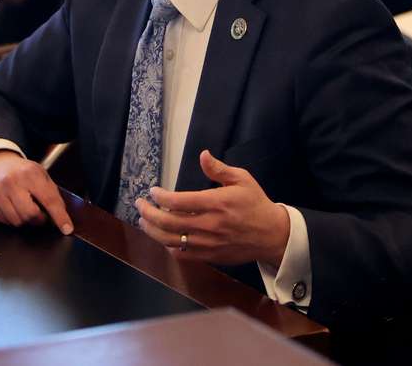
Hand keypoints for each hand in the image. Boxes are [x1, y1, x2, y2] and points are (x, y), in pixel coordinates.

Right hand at [0, 149, 73, 233]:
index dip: (60, 217)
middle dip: (39, 219)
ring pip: (17, 221)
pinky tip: (12, 207)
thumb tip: (62, 217)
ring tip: (25, 208)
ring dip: (25, 220)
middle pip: (30, 215)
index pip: (49, 199)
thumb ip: (52, 194)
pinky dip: (12, 219)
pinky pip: (4, 221)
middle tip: (41, 215)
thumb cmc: (21, 170)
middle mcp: (11, 182)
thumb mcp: (40, 174)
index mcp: (29, 173)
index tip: (67, 228)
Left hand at [135, 150, 289, 267]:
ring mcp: (208, 243)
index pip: (178, 202)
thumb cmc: (255, 204)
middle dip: (149, 213)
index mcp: (216, 203)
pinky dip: (168, 247)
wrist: (272, 234)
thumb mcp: (242, 179)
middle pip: (169, 223)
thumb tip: (202, 155)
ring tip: (143, 221)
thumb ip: (219, 169)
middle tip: (139, 205)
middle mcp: (209, 225)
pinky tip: (162, 239)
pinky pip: (182, 255)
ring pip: (171, 240)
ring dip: (153, 231)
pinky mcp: (210, 256)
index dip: (160, 197)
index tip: (152, 191)